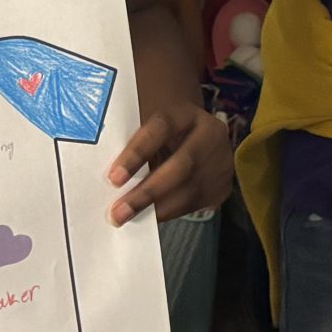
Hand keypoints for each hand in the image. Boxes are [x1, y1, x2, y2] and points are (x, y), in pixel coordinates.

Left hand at [109, 100, 234, 224]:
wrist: (191, 137)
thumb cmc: (158, 136)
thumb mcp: (147, 129)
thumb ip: (131, 146)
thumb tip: (108, 181)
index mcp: (185, 113)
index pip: (161, 129)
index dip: (138, 153)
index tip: (113, 178)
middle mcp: (210, 134)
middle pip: (182, 165)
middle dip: (148, 192)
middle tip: (118, 212)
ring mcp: (222, 161)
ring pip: (190, 190)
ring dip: (156, 209)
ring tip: (127, 218)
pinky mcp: (223, 186)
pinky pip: (195, 205)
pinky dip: (169, 213)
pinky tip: (148, 217)